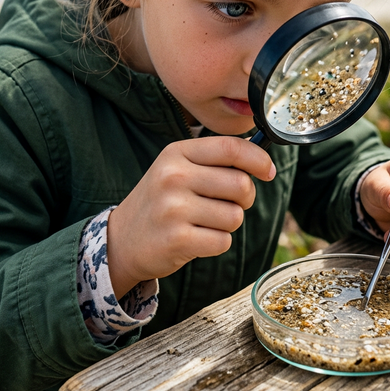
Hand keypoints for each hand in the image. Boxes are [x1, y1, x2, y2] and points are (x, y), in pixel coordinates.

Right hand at [107, 136, 275, 297]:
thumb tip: (260, 157)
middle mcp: (173, 176)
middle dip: (245, 198)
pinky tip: (197, 239)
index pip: (230, 148)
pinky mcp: (176, 239)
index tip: (268, 171)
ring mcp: (173, 208)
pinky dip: (217, 243)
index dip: (258, 159)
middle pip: (240, 184)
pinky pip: (223, 241)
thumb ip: (214, 160)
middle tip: (228, 204)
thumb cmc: (161, 202)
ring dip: (228, 224)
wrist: (121, 240)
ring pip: (235, 216)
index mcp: (177, 153)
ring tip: (204, 223)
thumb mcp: (177, 168)